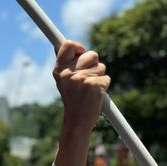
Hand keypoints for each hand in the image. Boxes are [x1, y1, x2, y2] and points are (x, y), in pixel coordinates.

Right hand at [51, 41, 110, 165]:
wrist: (77, 121)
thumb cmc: (73, 99)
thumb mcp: (64, 80)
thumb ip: (67, 63)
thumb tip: (68, 43)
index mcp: (59, 70)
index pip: (69, 44)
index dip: (78, 46)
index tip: (81, 52)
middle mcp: (68, 73)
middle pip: (91, 54)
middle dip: (94, 64)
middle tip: (87, 79)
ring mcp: (81, 79)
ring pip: (101, 66)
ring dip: (99, 76)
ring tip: (90, 89)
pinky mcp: (94, 85)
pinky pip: (106, 78)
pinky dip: (104, 86)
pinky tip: (95, 95)